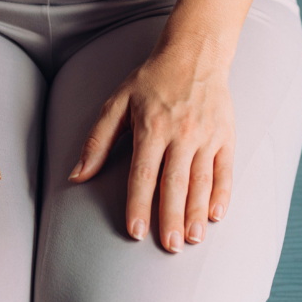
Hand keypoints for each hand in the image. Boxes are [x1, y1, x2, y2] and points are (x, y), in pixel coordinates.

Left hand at [69, 48, 234, 252]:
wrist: (195, 53)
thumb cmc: (151, 80)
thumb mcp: (117, 103)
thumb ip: (97, 140)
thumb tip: (76, 176)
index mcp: (151, 127)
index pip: (143, 174)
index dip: (139, 205)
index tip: (135, 232)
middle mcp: (181, 133)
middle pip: (175, 183)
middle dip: (172, 218)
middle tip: (169, 247)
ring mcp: (206, 136)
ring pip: (202, 181)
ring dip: (197, 212)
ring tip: (193, 239)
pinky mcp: (225, 136)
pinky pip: (225, 170)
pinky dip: (222, 194)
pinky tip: (216, 216)